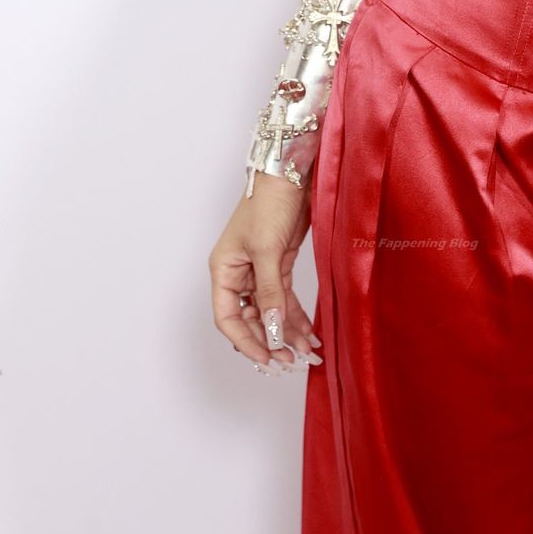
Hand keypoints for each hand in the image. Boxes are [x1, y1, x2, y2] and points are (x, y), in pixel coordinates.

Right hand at [209, 174, 321, 375]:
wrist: (291, 172)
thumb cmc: (269, 202)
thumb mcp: (267, 250)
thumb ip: (270, 292)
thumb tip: (273, 329)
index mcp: (223, 270)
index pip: (228, 318)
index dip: (247, 342)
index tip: (268, 359)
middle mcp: (238, 274)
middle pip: (250, 319)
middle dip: (271, 340)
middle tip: (293, 361)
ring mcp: (259, 270)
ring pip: (270, 312)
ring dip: (286, 332)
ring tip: (307, 353)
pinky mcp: (279, 264)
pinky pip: (284, 298)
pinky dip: (295, 316)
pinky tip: (309, 332)